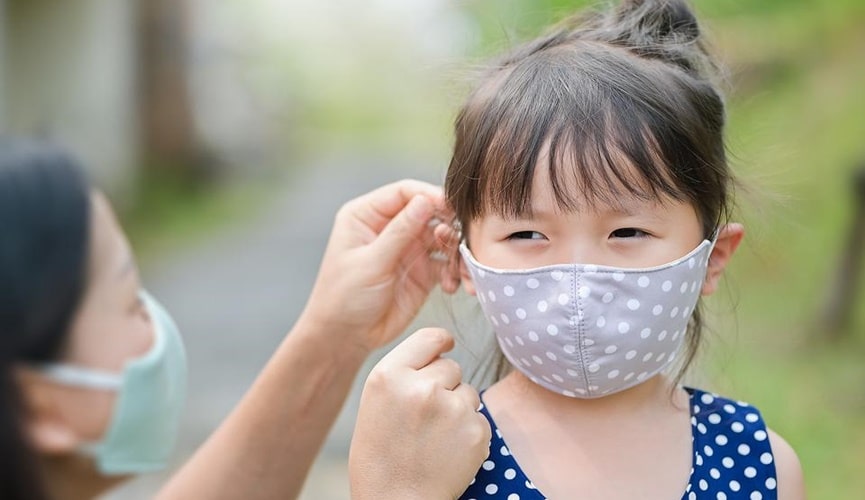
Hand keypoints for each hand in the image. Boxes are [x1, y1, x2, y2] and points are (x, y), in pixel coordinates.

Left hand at [299, 179, 459, 354]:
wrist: (345, 338)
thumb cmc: (344, 298)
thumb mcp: (371, 262)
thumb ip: (400, 231)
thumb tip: (425, 200)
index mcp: (367, 215)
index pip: (404, 193)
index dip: (429, 196)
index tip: (451, 207)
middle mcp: (389, 227)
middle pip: (429, 212)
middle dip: (448, 224)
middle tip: (461, 240)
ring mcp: (407, 249)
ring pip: (442, 238)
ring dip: (456, 251)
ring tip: (460, 269)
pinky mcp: (422, 272)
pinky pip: (447, 263)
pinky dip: (455, 271)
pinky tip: (455, 286)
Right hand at [349, 329, 489, 499]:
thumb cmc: (380, 456)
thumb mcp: (375, 402)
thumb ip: (404, 372)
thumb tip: (442, 347)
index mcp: (389, 375)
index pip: (429, 336)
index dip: (441, 342)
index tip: (445, 347)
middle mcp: (421, 386)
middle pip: (452, 366)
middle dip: (445, 385)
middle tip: (424, 416)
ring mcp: (451, 408)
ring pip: (468, 392)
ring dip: (458, 408)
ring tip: (433, 437)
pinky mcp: (475, 430)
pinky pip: (479, 418)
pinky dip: (469, 432)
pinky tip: (447, 450)